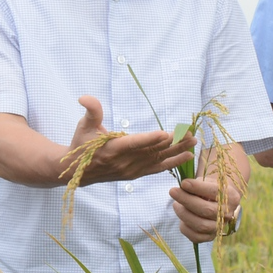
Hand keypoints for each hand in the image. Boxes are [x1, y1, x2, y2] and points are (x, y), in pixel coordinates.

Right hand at [59, 96, 193, 184]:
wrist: (79, 171)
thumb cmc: (82, 144)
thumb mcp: (84, 125)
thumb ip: (91, 111)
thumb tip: (85, 97)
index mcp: (111, 149)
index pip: (133, 144)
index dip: (149, 139)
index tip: (166, 134)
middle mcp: (123, 162)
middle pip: (151, 152)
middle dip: (172, 143)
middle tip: (190, 134)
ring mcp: (131, 170)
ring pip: (157, 160)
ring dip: (176, 151)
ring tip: (193, 143)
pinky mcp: (135, 174)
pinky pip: (156, 169)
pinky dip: (172, 163)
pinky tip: (186, 156)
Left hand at [170, 152, 245, 243]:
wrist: (216, 202)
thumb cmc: (209, 189)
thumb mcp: (207, 181)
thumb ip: (198, 184)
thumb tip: (183, 187)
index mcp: (231, 196)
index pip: (215, 192)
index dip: (198, 188)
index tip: (183, 183)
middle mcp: (228, 214)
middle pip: (207, 210)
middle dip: (186, 200)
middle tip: (173, 191)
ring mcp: (220, 227)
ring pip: (200, 225)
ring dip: (184, 214)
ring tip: (176, 204)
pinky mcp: (210, 237)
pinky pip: (195, 236)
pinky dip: (185, 227)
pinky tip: (181, 218)